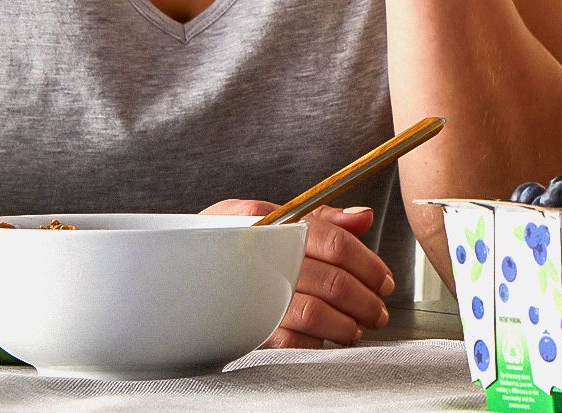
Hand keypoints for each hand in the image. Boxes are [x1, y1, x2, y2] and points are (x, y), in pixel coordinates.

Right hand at [203, 200, 395, 347]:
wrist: (176, 269)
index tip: (385, 281)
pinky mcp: (241, 326)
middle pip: (332, 281)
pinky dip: (312, 345)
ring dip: (344, 325)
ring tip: (355, 330)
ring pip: (314, 313)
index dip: (368, 264)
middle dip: (364, 301)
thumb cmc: (233, 240)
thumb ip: (321, 217)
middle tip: (378, 312)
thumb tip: (364, 218)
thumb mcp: (272, 217)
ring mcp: (252, 292)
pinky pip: (287, 341)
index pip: (334, 242)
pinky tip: (323, 343)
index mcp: (275, 223)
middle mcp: (264, 256)